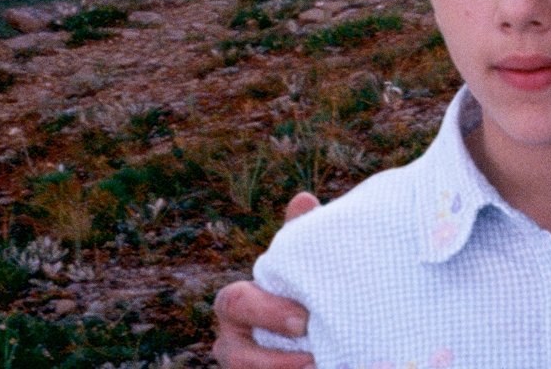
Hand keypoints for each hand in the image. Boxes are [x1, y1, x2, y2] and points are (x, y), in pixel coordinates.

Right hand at [210, 192, 320, 368]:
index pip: (236, 303)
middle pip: (234, 355)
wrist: (304, 336)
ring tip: (318, 368)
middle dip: (272, 358)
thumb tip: (303, 198)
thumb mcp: (296, 268)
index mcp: (237, 304)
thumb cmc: (295, 292)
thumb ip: (297, 238)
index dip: (267, 311)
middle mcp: (232, 342)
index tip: (305, 319)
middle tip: (312, 353)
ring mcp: (243, 366)